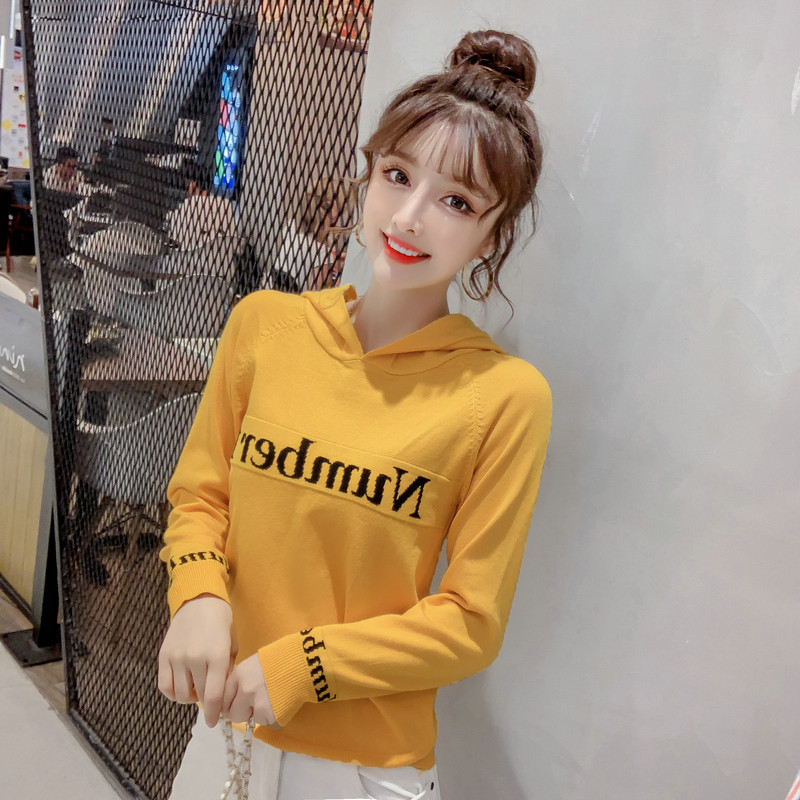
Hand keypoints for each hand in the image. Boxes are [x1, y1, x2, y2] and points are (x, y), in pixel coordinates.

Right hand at [157, 594, 236, 726]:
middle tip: (212, 704)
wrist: (199, 601)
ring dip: (190, 698)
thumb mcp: (232, 643)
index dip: (216, 713)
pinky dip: (173, 694)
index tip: (216, 722)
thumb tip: (225, 693)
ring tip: (198, 691)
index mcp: (216, 656)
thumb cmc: (221, 621)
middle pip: (200, 696)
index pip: (214, 695)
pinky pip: (164, 686)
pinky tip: (183, 689)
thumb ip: (228, 668)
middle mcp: (195, 659)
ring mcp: (177, 658)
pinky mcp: (163, 656)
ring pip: (181, 694)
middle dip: (208, 704)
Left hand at [222, 652, 276, 727]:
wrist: (304, 661)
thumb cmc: (280, 658)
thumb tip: (232, 698)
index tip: (236, 705)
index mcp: (239, 675)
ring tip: (274, 698)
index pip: (223, 700)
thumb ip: (240, 680)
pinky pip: (269, 723)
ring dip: (262, 714)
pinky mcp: (273, 714)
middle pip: (235, 715)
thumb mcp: (253, 663)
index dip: (230, 704)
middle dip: (244, 712)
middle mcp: (246, 690)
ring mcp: (259, 704)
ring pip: (254, 720)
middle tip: (256, 703)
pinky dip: (275, 716)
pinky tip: (282, 702)